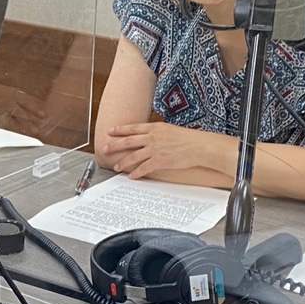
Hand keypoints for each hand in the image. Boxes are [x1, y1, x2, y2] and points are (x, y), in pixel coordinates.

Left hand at [102, 122, 228, 179]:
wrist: (200, 146)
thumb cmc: (189, 138)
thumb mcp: (171, 130)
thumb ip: (158, 133)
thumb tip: (150, 137)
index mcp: (155, 128)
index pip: (133, 128)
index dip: (120, 130)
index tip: (110, 131)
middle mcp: (152, 137)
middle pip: (128, 141)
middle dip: (114, 145)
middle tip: (104, 148)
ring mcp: (155, 149)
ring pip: (133, 156)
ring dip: (123, 162)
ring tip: (116, 166)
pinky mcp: (160, 161)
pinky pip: (144, 168)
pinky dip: (136, 172)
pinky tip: (131, 176)